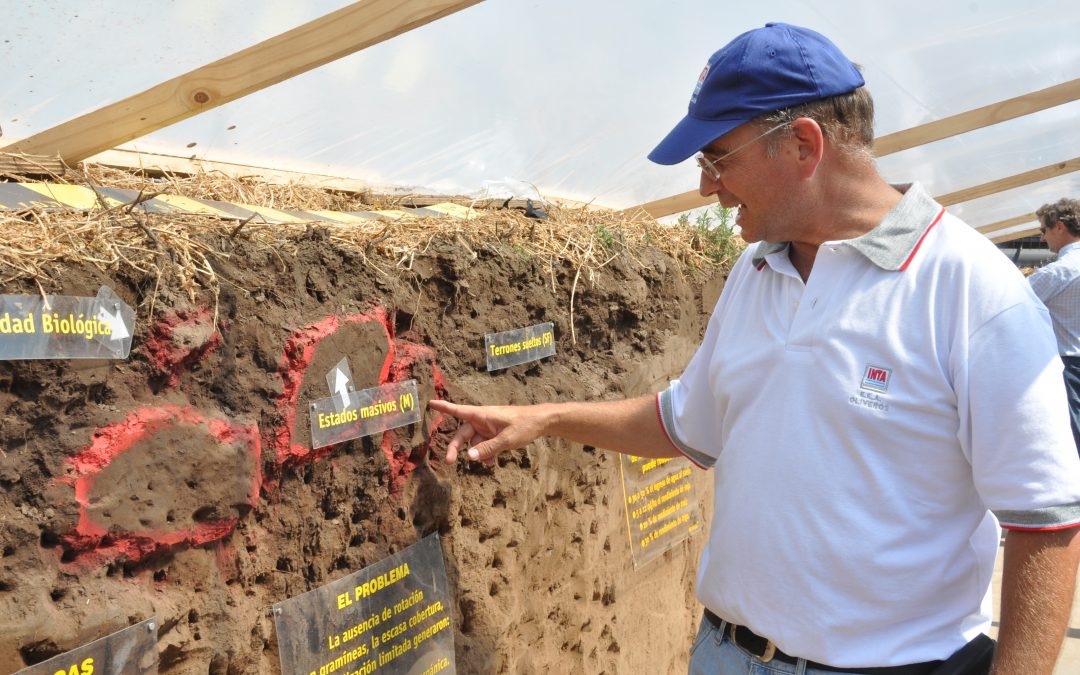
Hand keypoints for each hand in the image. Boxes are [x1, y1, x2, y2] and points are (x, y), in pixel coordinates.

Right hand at [427, 400, 545, 463]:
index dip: (444, 408)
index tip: (430, 403)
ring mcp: (488, 428)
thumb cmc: (524, 425)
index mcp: (482, 415)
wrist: (541, 423)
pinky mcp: (494, 434)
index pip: (459, 411)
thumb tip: (469, 457)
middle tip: (448, 461)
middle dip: (456, 448)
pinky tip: (492, 461)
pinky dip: (486, 453)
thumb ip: (488, 448)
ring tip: (489, 463)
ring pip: (475, 443)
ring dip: (478, 454)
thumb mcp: (506, 439)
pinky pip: (484, 445)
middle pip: (463, 434)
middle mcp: (482, 420)